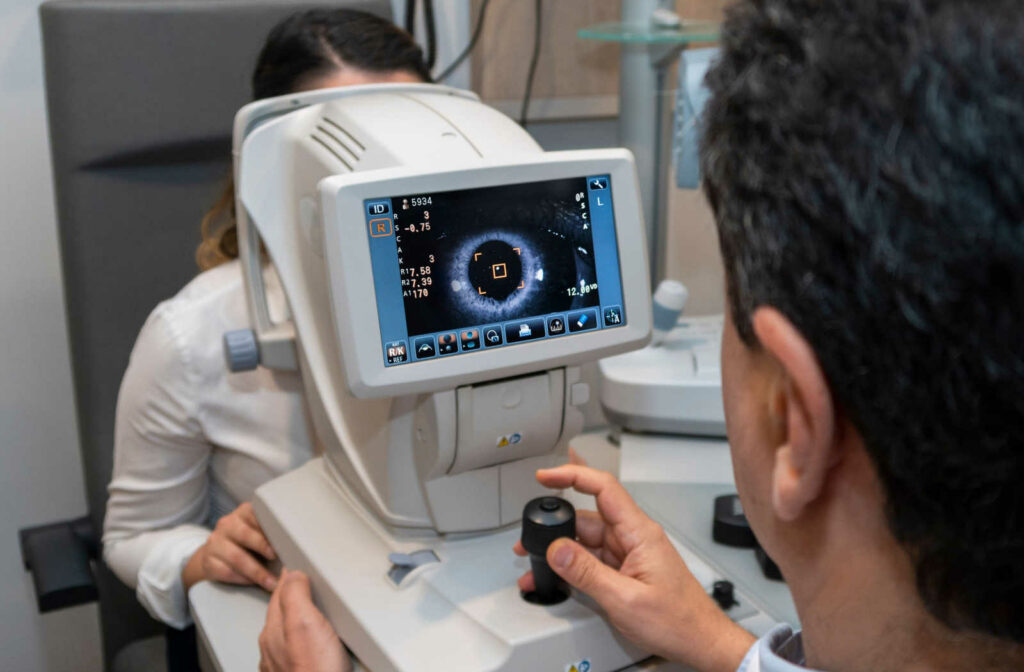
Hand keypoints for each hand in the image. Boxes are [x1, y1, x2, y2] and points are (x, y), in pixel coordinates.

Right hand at [182, 501, 277, 591]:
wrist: (217, 556)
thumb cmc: (249, 544)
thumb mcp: (260, 532)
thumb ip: (273, 533)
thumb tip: (298, 547)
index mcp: (244, 512)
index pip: (258, 514)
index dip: (271, 527)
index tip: (285, 538)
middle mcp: (228, 524)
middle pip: (245, 535)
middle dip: (263, 547)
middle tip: (277, 559)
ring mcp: (215, 542)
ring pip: (236, 557)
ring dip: (257, 572)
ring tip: (272, 582)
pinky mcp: (207, 560)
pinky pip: (226, 571)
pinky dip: (243, 579)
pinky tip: (254, 584)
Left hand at [259, 569, 350, 671]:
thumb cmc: (315, 670)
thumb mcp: (305, 622)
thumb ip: (295, 594)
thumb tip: (292, 574)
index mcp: (274, 629)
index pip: (279, 593)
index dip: (290, 577)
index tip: (298, 566)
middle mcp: (273, 647)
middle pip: (282, 612)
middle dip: (294, 597)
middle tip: (306, 584)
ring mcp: (283, 662)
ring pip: (288, 632)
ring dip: (299, 619)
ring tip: (312, 609)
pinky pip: (299, 649)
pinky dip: (305, 640)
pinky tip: (316, 641)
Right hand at [513, 465, 754, 671]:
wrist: (699, 641)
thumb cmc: (678, 620)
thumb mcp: (624, 599)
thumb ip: (586, 573)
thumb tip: (556, 549)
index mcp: (639, 533)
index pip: (603, 488)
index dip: (572, 475)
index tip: (546, 476)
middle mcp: (634, 537)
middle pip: (588, 518)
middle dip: (556, 528)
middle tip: (529, 540)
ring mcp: (630, 552)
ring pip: (587, 540)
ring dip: (562, 552)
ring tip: (537, 566)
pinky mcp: (626, 568)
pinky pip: (594, 558)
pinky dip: (573, 566)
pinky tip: (558, 577)